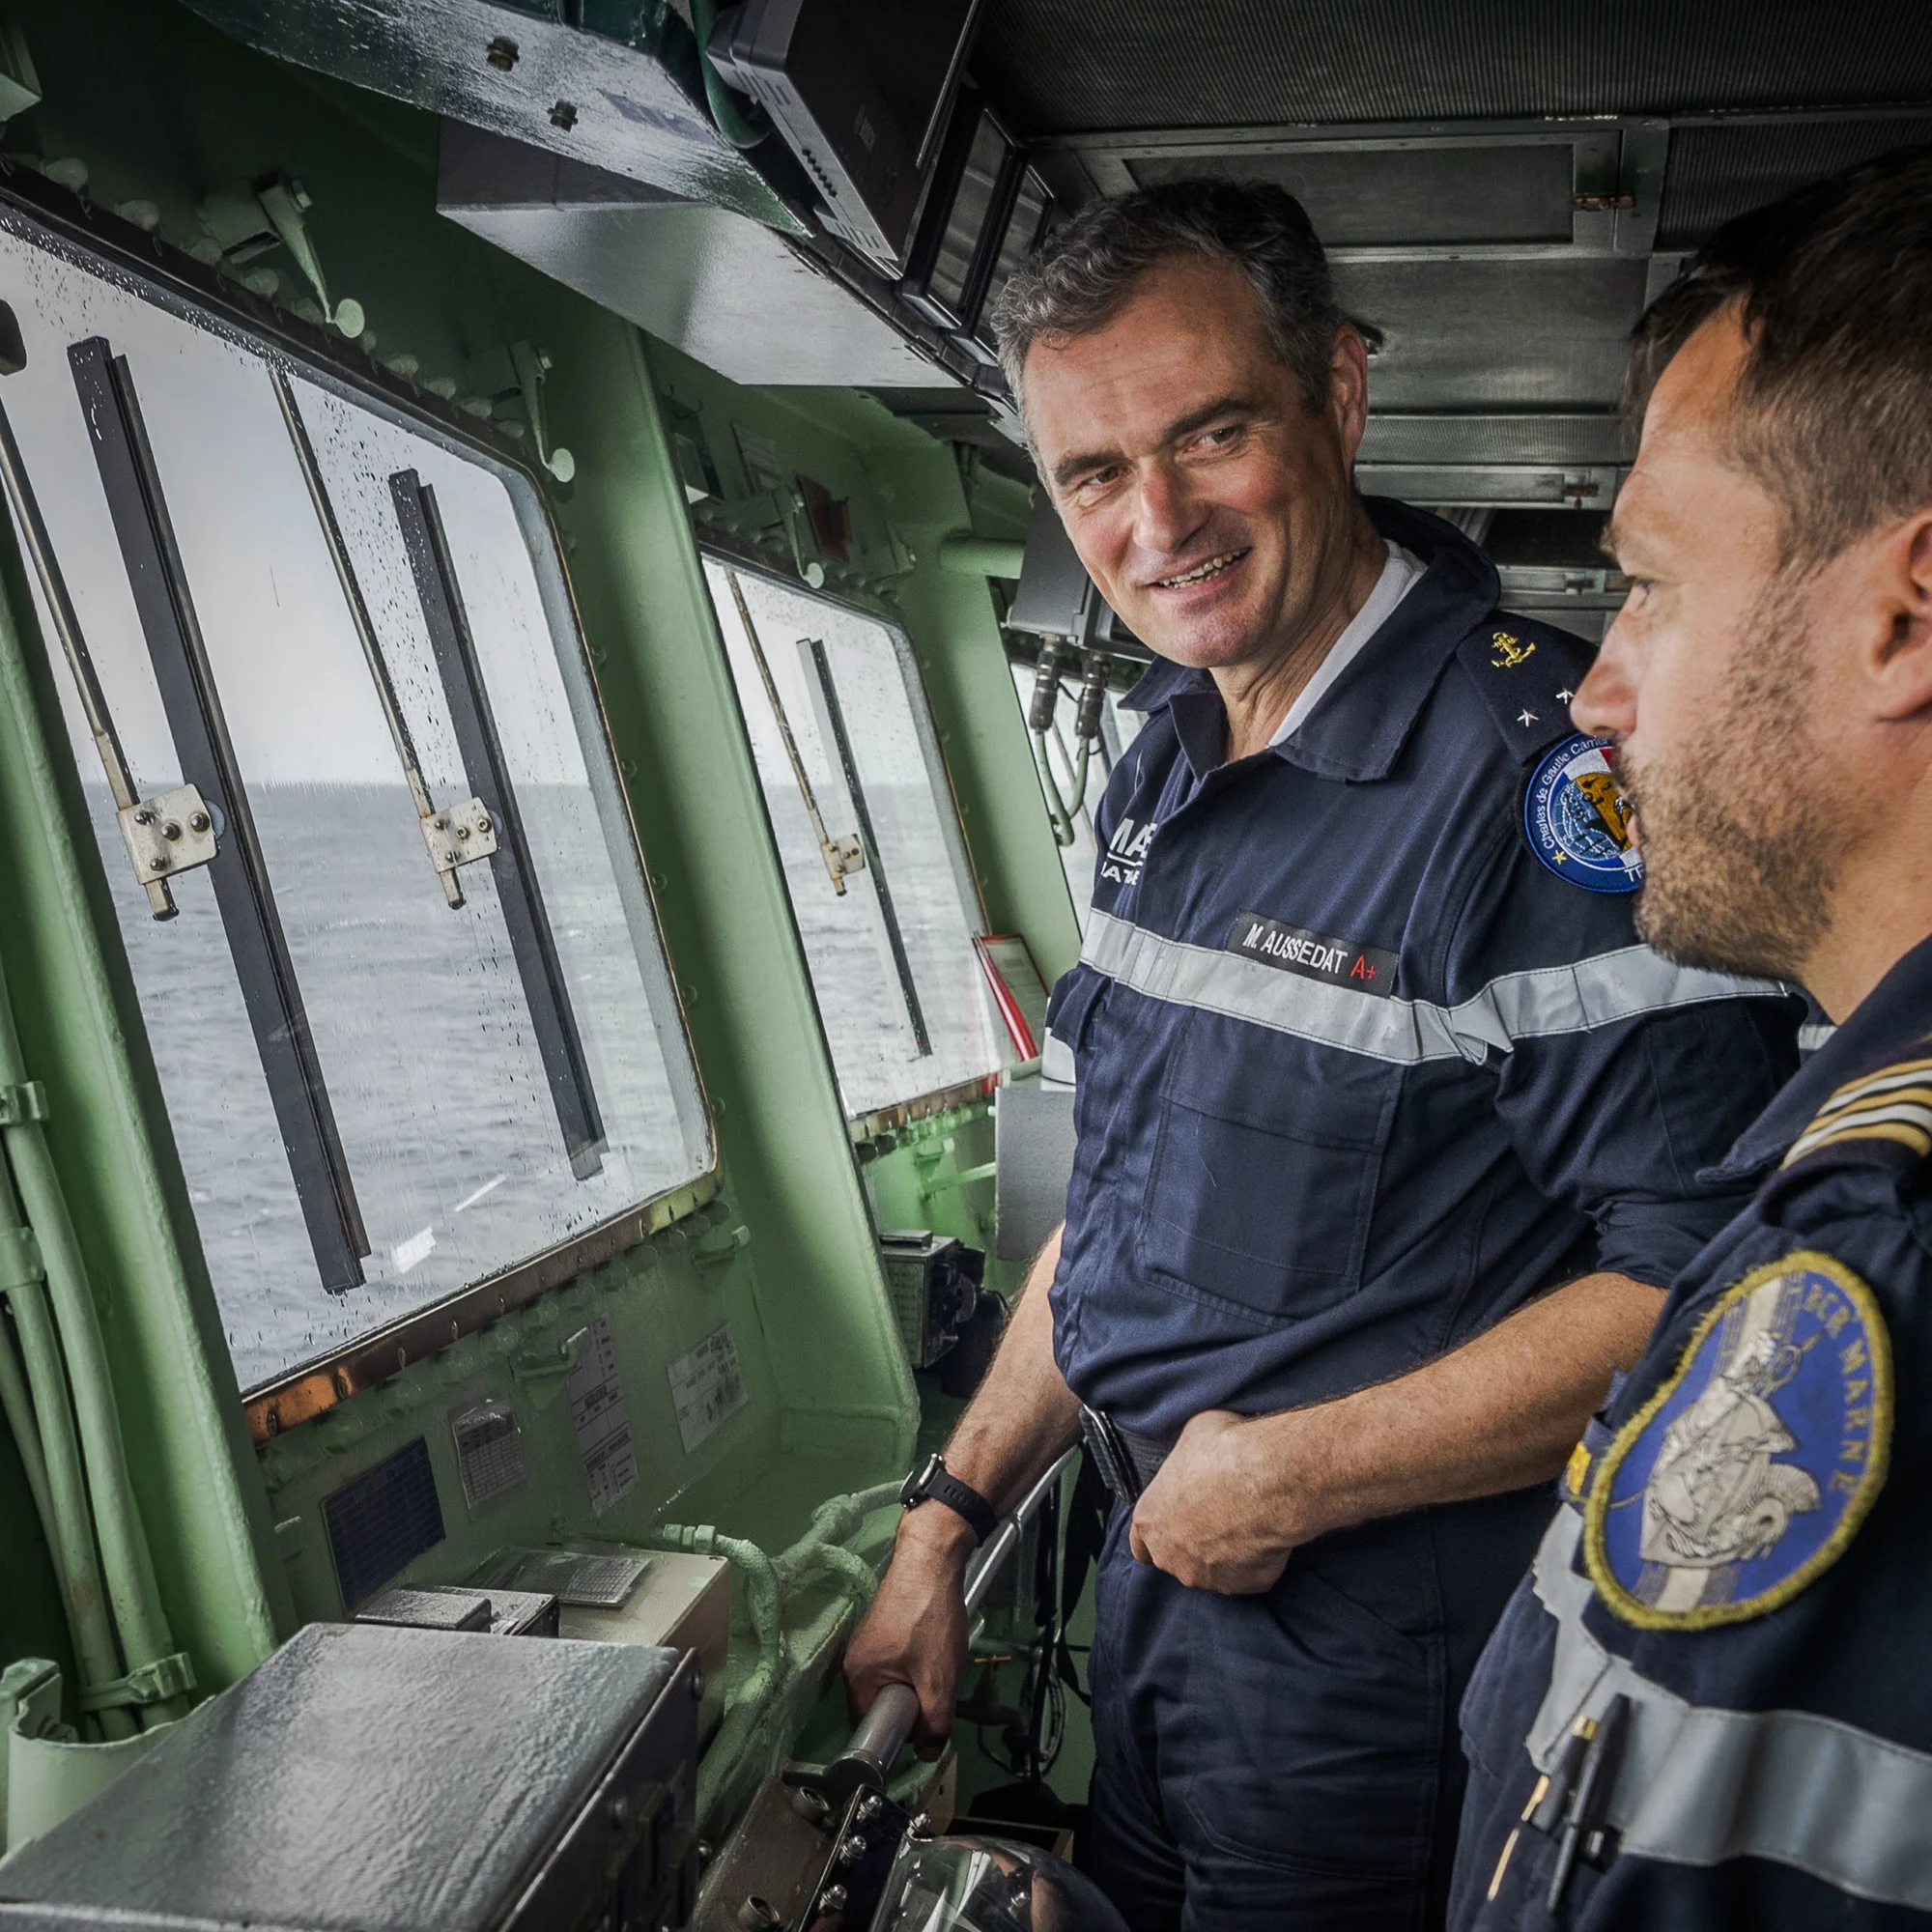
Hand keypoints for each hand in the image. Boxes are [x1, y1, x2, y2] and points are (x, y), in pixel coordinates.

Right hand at [843, 1512, 972, 1752]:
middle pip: (882, 1704)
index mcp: (856, 1677)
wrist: (932, 1557)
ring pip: (892, 1682)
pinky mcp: (881, 1627)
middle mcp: (853, 1660)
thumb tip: (926, 1754)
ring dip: (916, 1683)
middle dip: (911, 1706)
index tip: (923, 1728)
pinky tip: (934, 1650)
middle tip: (936, 1696)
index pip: (870, 1727)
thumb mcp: (938, 1678)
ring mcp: (866, 1641)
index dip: (897, 1734)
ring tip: (938, 1669)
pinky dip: (915, 1664)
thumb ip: (933, 1723)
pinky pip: (895, 1662)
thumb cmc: (929, 1619)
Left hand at [1129, 1409, 1295, 1593]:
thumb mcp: (1192, 1436)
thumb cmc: (1223, 1451)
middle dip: (1193, 1543)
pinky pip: (1250, 1575)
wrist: (1265, 1479)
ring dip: (1225, 1552)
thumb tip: (1195, 1452)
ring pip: (1213, 1570)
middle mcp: (1171, 1556)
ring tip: (1246, 1520)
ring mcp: (1208, 1577)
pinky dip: (1258, 1560)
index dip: (1160, 1530)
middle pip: (1176, 1558)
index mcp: (1150, 1520)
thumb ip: (1185, 1458)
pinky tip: (1266, 1532)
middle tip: (1218, 1514)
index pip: (1140, 1542)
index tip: (1178, 1518)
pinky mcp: (1246, 1585)